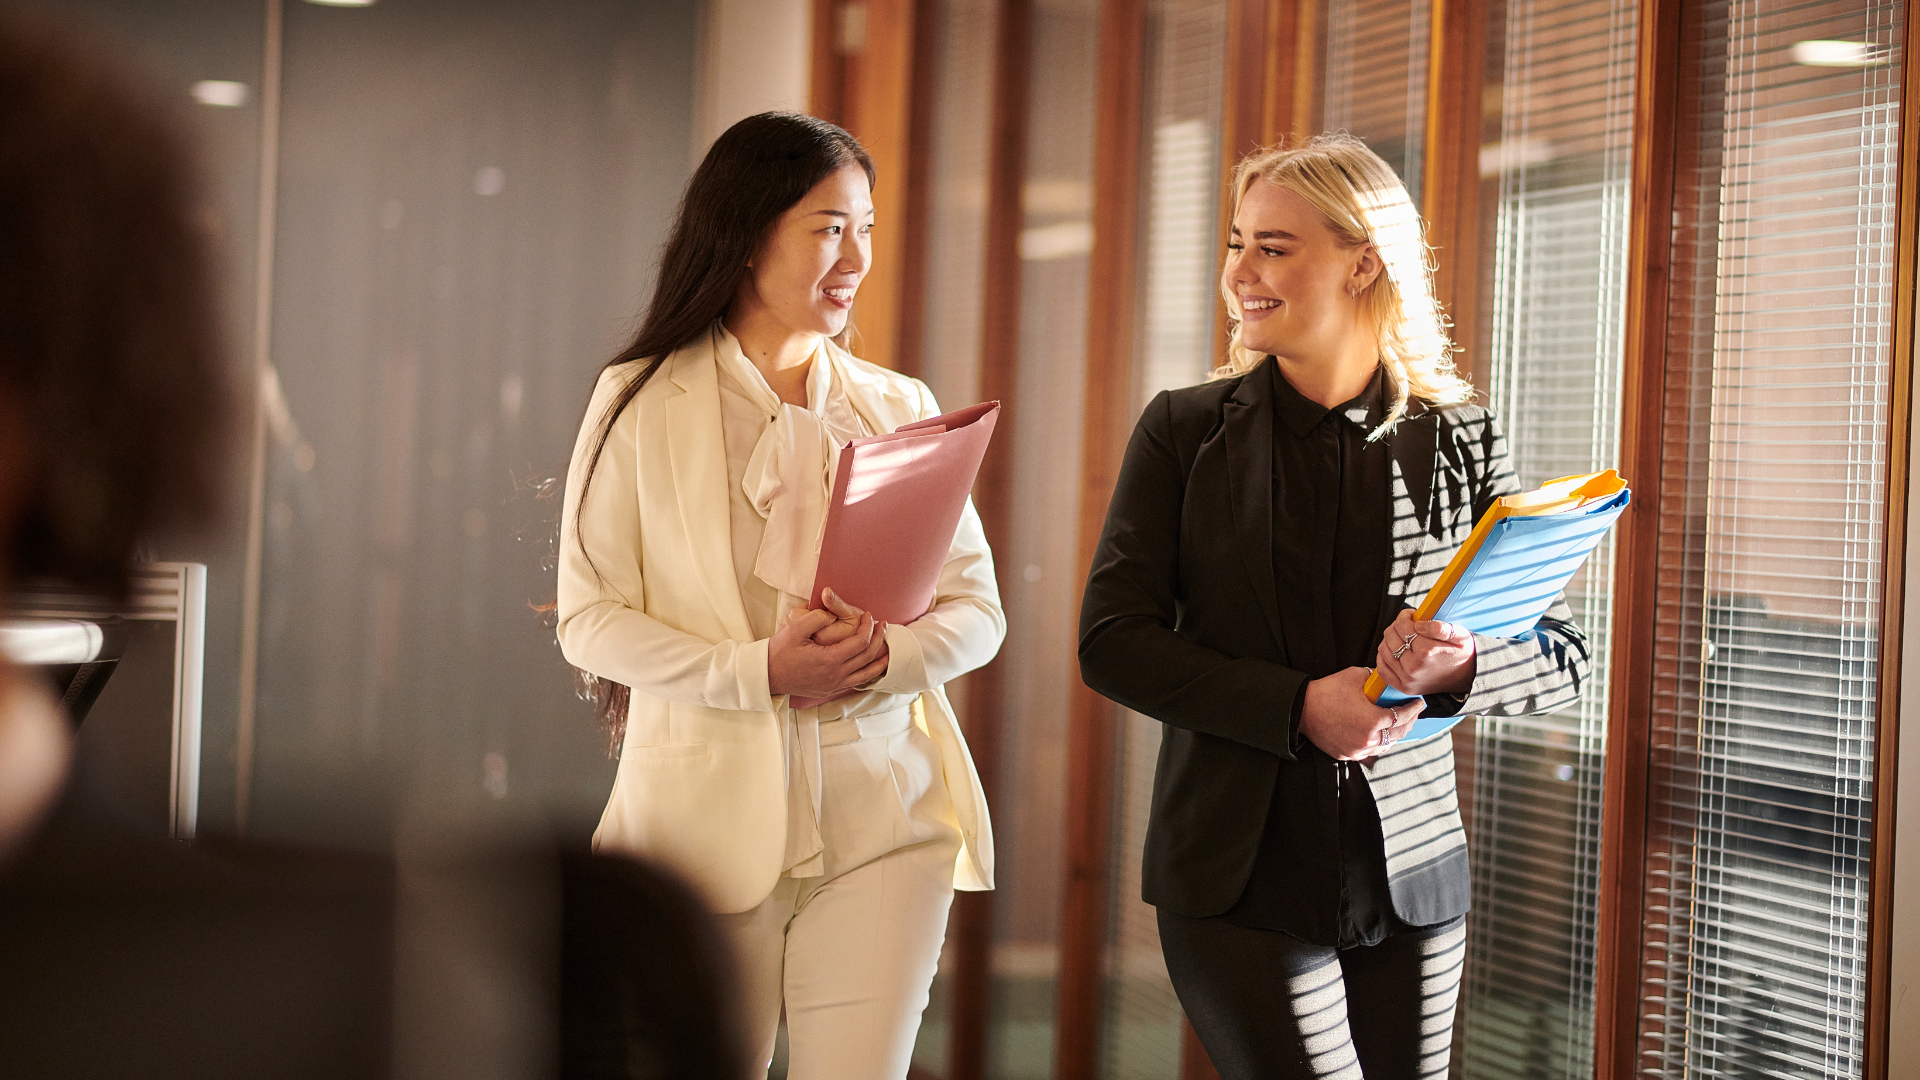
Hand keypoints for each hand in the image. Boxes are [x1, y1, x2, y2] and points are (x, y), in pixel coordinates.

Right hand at [767, 591, 889, 697]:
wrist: (767, 675)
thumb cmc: (779, 651)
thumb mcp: (794, 629)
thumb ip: (817, 618)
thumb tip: (834, 614)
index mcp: (829, 660)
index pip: (861, 642)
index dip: (868, 627)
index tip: (868, 614)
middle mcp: (836, 675)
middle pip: (868, 657)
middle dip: (879, 639)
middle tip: (882, 625)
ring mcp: (834, 685)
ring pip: (867, 674)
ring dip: (880, 659)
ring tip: (887, 647)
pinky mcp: (830, 689)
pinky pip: (857, 682)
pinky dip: (869, 672)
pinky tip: (872, 664)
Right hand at [1299, 666, 1423, 760]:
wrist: (1301, 709)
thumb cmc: (1327, 692)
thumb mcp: (1355, 676)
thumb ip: (1376, 680)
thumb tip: (1388, 681)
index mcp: (1373, 720)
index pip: (1403, 716)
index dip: (1414, 709)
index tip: (1419, 703)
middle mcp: (1369, 739)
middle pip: (1399, 734)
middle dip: (1409, 722)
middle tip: (1413, 713)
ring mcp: (1358, 750)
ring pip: (1386, 746)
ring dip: (1395, 735)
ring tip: (1399, 725)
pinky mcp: (1348, 755)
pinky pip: (1371, 752)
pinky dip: (1379, 743)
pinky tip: (1380, 735)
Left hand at [1374, 609, 1474, 696]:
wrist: (1464, 679)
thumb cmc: (1460, 654)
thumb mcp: (1460, 636)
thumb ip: (1441, 627)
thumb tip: (1418, 624)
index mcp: (1427, 651)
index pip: (1402, 626)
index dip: (1404, 617)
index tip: (1411, 616)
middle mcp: (1414, 667)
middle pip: (1391, 637)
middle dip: (1396, 626)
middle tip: (1406, 625)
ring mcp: (1407, 679)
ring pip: (1384, 650)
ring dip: (1389, 639)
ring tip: (1401, 637)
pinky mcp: (1403, 687)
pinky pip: (1382, 669)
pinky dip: (1383, 657)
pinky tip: (1393, 650)